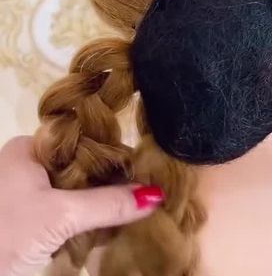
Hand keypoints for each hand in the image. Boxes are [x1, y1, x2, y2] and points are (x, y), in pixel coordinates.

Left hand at [0, 136, 163, 275]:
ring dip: (100, 203)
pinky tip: (111, 224)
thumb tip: (155, 195)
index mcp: (29, 148)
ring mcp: (28, 193)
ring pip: (76, 191)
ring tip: (135, 207)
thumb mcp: (60, 215)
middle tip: (142, 191)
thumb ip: (107, 204)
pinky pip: (68, 210)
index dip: (112, 153)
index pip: (82, 140)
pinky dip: (87, 219)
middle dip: (109, 181)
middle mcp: (29, 164)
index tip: (142, 167)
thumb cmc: (6, 232)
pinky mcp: (31, 219)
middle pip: (82, 166)